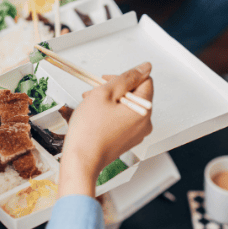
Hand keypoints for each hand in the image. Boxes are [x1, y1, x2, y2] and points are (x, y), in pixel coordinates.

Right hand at [59, 62, 153, 196]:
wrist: (81, 160)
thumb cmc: (90, 129)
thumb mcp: (106, 93)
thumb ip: (127, 77)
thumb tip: (146, 67)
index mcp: (144, 110)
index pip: (144, 80)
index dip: (124, 77)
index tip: (106, 80)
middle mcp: (145, 123)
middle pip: (135, 94)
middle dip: (114, 90)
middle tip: (93, 93)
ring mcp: (137, 134)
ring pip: (127, 107)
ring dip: (109, 101)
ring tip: (90, 104)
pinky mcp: (127, 141)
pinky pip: (122, 121)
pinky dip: (110, 115)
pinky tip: (94, 117)